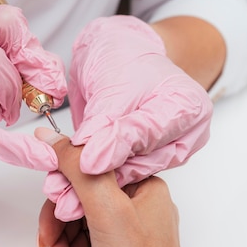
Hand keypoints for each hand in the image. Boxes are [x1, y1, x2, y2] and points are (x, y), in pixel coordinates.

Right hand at [36, 128, 202, 246]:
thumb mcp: (106, 211)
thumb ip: (76, 168)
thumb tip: (49, 136)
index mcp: (142, 185)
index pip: (88, 170)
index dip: (63, 191)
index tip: (52, 211)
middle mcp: (137, 205)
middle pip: (79, 201)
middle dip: (60, 228)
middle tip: (50, 246)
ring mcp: (129, 232)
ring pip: (79, 227)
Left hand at [45, 15, 212, 220]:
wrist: (115, 49)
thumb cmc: (123, 55)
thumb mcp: (114, 87)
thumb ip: (104, 125)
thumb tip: (91, 161)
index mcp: (188, 110)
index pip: (149, 134)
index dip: (117, 151)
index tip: (88, 165)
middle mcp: (179, 135)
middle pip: (139, 163)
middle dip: (99, 181)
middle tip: (66, 195)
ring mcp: (157, 148)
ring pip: (123, 173)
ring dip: (88, 188)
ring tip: (59, 197)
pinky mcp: (135, 157)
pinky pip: (111, 172)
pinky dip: (86, 180)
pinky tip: (63, 191)